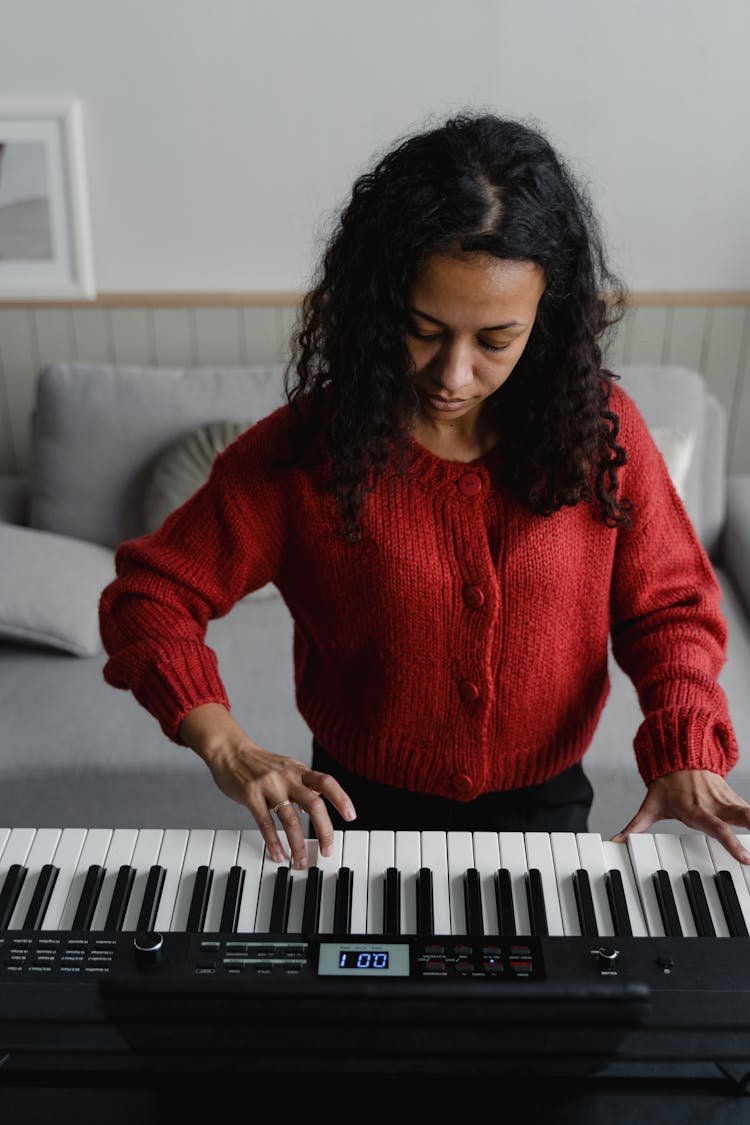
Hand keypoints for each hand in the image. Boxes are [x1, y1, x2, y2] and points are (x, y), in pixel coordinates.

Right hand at [179, 704, 356, 868]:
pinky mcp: (251, 795)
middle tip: (327, 850)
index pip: (326, 782)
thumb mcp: (286, 769)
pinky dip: (273, 841)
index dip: (341, 798)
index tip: (351, 817)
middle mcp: (287, 777)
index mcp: (298, 771)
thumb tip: (314, 809)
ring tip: (301, 861)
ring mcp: (269, 785)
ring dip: (298, 843)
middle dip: (324, 830)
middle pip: (314, 803)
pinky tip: (278, 854)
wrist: (230, 751)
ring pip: (290, 818)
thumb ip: (301, 787)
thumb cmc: (259, 763)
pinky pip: (265, 822)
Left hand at [611, 769, 749, 864]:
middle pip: (745, 816)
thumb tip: (615, 841)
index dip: (732, 844)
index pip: (718, 829)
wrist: (681, 757)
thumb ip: (635, 826)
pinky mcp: (737, 800)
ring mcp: (729, 801)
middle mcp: (717, 805)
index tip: (746, 858)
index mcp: (698, 810)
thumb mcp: (650, 805)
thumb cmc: (667, 786)